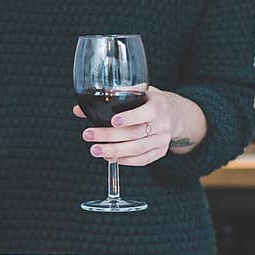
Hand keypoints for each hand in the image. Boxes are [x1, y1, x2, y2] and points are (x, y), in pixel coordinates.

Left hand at [73, 86, 192, 166]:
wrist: (177, 114)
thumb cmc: (150, 101)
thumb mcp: (138, 93)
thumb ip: (112, 97)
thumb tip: (78, 110)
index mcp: (157, 106)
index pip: (145, 113)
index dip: (130, 118)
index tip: (113, 121)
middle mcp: (162, 124)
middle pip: (135, 133)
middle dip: (110, 136)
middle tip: (88, 135)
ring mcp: (162, 140)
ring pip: (137, 149)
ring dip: (114, 151)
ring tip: (95, 150)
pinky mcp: (160, 152)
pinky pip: (143, 160)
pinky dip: (126, 161)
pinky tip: (110, 158)